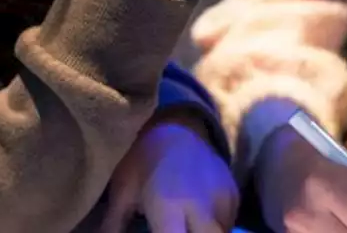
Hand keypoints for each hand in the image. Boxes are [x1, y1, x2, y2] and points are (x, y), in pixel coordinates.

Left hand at [100, 112, 238, 232]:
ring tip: (183, 223)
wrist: (174, 125)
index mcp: (169, 205)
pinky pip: (228, 222)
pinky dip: (214, 226)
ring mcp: (222, 198)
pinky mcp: (233, 194)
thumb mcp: (122, 193)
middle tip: (173, 227)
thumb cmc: (140, 160)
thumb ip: (113, 225)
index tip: (155, 230)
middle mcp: (202, 205)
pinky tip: (195, 219)